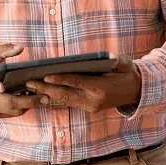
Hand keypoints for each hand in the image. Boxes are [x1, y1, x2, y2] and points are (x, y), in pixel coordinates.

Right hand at [0, 44, 47, 117]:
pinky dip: (22, 108)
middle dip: (29, 101)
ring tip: (42, 98)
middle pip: (8, 102)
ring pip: (13, 110)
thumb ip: (5, 49)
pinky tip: (30, 100)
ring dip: (29, 105)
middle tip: (46, 98)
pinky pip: (12, 114)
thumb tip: (20, 47)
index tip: (2, 87)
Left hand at [24, 53, 141, 113]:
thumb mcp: (125, 64)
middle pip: (65, 94)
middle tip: (29, 82)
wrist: (136, 92)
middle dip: (46, 89)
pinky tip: (41, 92)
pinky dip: (53, 97)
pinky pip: (67, 102)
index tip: (45, 75)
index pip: (77, 83)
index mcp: (101, 89)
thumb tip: (108, 56)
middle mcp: (93, 101)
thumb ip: (116, 61)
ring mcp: (89, 107)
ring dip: (46, 94)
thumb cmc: (128, 74)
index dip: (60, 79)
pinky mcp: (87, 108)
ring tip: (29, 87)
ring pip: (64, 101)